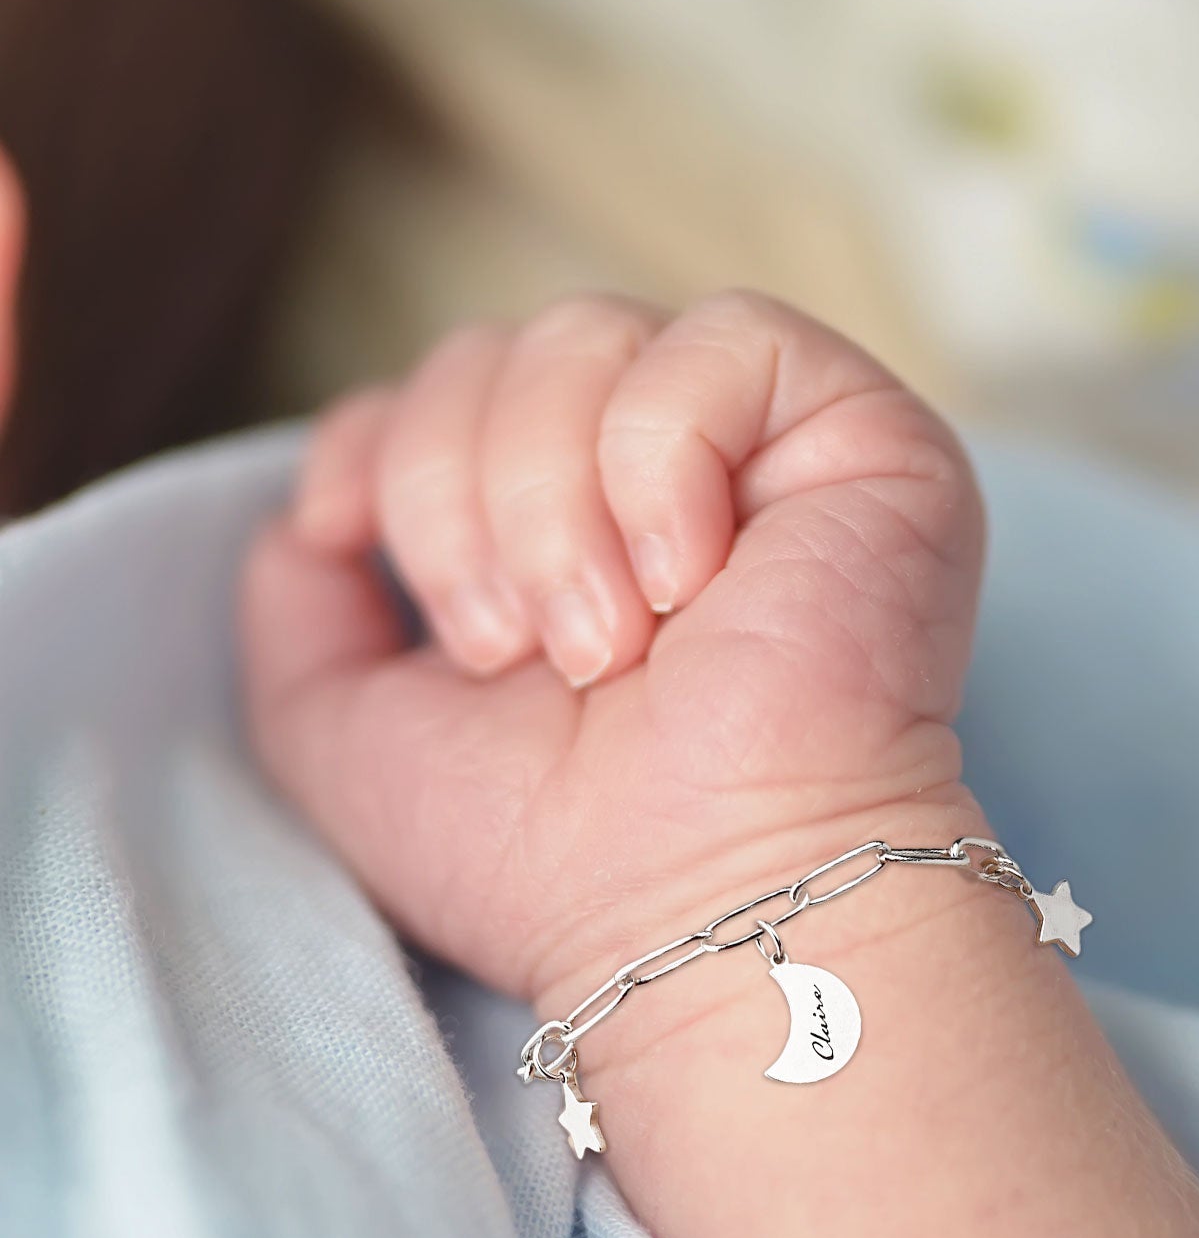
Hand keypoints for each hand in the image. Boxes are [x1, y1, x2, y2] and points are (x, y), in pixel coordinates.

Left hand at [242, 291, 987, 1004]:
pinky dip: (663, 464)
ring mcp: (761, 436)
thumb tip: (313, 507)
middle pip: (502, 347)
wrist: (707, 907)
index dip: (390, 446)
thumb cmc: (549, 848)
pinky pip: (718, 342)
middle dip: (465, 502)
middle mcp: (663, 460)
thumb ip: (302, 612)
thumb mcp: (353, 735)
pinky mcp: (857, 426)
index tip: (358, 541)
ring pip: (588, 330)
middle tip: (521, 651)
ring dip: (557, 505)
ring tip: (609, 641)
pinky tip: (694, 581)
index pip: (452, 377)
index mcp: (569, 512)